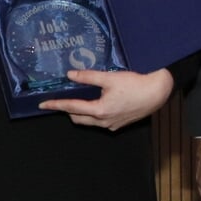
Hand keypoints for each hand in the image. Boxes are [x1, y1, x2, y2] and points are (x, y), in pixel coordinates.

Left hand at [40, 68, 172, 130]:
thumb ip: (88, 77)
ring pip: (89, 122)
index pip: (71, 108)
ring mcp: (112, 125)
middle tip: (61, 99)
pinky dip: (93, 115)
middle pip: (78, 118)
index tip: (43, 104)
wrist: (157, 93)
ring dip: (81, 113)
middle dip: (67, 110)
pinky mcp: (120, 124)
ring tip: (79, 100)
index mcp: (99, 110)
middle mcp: (104, 121)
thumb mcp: (109, 78)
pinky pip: (100, 122)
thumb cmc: (135, 84)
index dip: (55, 105)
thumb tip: (70, 75)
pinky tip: (97, 103)